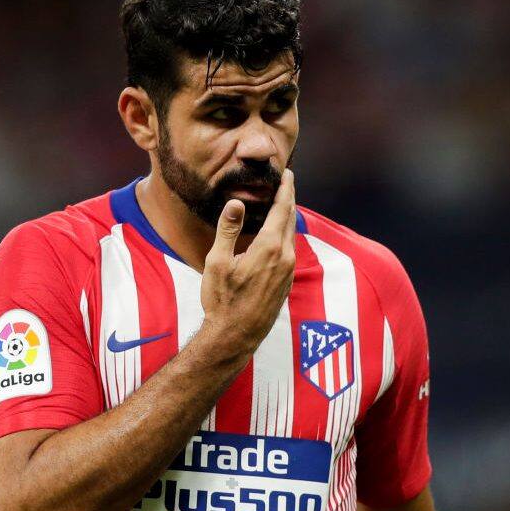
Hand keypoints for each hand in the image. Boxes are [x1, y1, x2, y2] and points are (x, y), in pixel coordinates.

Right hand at [201, 168, 295, 350]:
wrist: (235, 336)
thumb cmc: (222, 300)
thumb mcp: (217, 262)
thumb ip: (228, 230)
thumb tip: (236, 203)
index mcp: (269, 248)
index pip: (283, 209)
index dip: (286, 189)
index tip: (288, 174)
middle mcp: (285, 258)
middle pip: (291, 219)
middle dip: (289, 199)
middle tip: (286, 183)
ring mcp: (288, 272)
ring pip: (292, 236)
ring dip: (288, 217)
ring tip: (282, 204)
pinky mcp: (287, 282)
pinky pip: (290, 250)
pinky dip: (286, 235)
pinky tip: (278, 235)